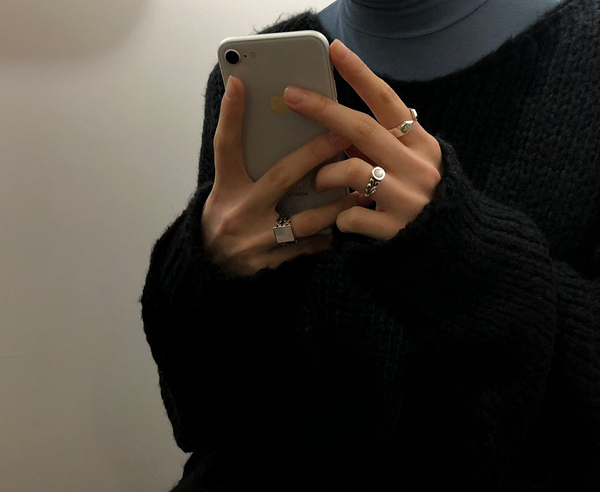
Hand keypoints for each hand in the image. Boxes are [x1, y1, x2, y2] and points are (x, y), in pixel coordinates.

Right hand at [201, 74, 367, 276]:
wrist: (210, 268)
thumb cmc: (220, 220)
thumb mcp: (222, 188)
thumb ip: (237, 159)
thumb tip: (253, 116)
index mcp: (226, 189)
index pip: (226, 147)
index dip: (232, 115)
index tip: (242, 83)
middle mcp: (241, 212)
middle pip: (281, 176)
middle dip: (315, 154)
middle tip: (343, 135)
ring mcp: (257, 239)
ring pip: (306, 218)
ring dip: (335, 203)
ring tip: (360, 189)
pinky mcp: (271, 261)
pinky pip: (307, 247)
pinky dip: (327, 236)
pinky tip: (345, 225)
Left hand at [282, 39, 443, 241]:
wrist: (450, 244)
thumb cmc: (420, 199)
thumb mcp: (411, 166)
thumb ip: (381, 148)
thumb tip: (338, 129)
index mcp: (421, 146)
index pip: (388, 102)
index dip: (360, 75)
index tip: (335, 50)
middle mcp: (417, 167)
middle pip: (363, 130)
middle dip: (324, 110)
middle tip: (293, 96)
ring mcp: (407, 199)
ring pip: (351, 170)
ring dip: (325, 175)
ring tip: (320, 183)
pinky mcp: (394, 230)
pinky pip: (350, 216)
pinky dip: (339, 218)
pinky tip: (343, 221)